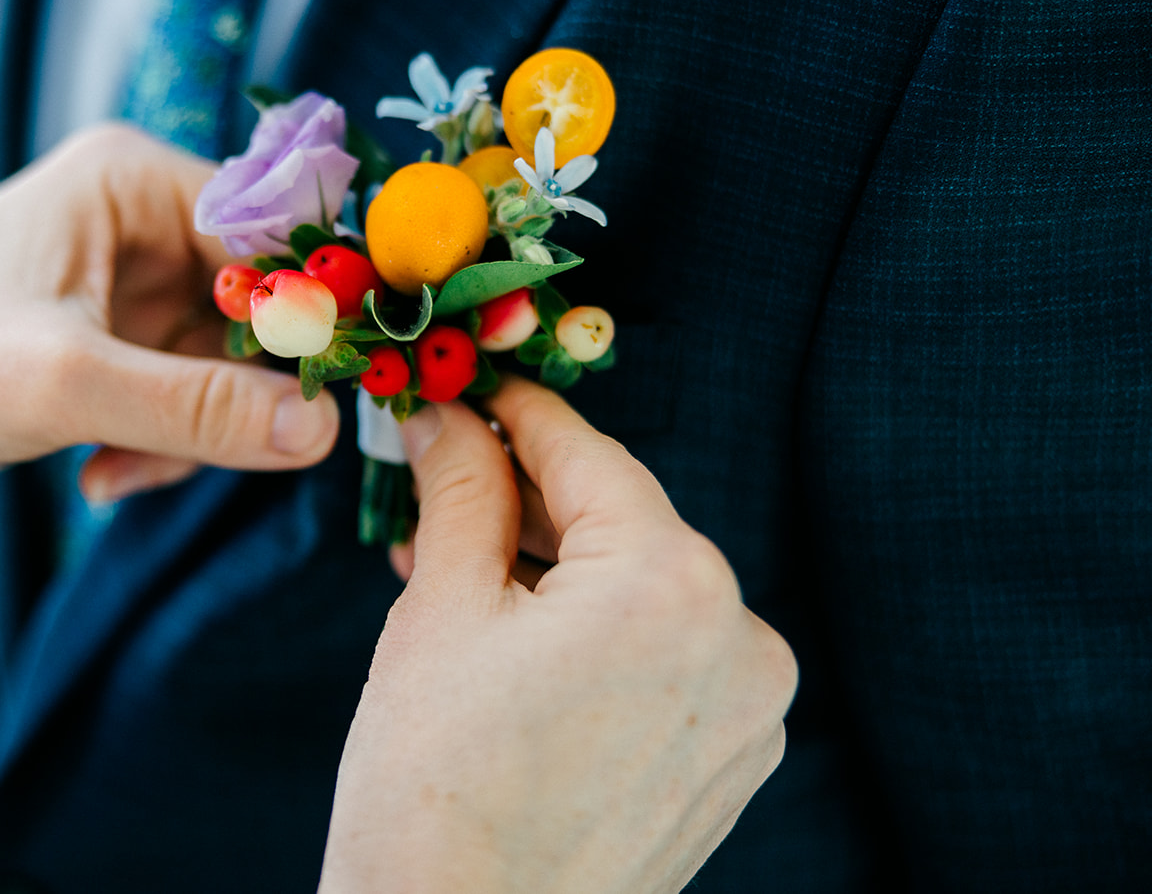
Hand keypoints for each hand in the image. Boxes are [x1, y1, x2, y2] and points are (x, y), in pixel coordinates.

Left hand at [0, 126, 338, 547]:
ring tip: (117, 467)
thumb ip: (199, 408)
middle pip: (253, 307)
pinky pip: (179, 394)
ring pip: (219, 364)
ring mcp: (123, 282)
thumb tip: (323, 430)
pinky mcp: (107, 340)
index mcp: (129, 180)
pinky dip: (158, 441)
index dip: (303, 310)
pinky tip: (102, 473)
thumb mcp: (68, 385)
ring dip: (187, 430)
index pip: (269, 231)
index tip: (325, 388)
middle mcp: (135, 218)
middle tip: (204, 450)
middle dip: (230, 392)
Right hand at [320, 378, 795, 893]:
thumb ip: (460, 490)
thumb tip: (448, 420)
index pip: (589, 457)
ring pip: (644, 590)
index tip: (478, 390)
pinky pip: (666, 656)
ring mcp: (749, 710)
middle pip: (622, 523)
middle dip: (528, 499)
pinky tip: (519, 636)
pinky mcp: (733, 761)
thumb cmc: (436, 794)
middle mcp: (739, 639)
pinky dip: (598, 632)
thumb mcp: (439, 610)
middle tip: (443, 479)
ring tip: (460, 566)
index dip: (520, 414)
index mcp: (671, 584)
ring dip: (558, 568)